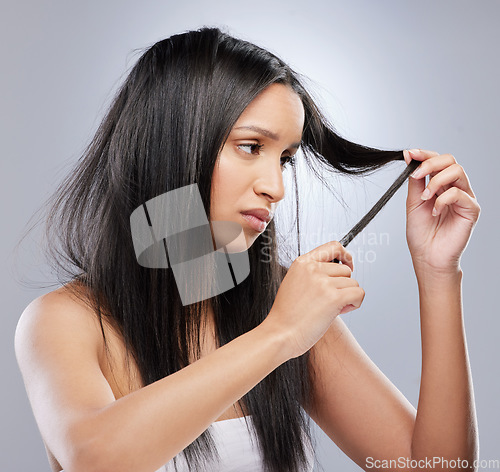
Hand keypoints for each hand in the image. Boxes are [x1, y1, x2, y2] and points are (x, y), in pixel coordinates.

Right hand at [263, 241, 364, 358]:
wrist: (280, 334)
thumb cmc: (286, 316)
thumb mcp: (293, 283)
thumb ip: (311, 274)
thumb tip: (334, 272)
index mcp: (302, 263)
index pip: (333, 246)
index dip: (345, 255)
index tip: (348, 263)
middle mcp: (313, 269)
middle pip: (345, 269)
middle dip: (343, 285)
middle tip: (331, 300)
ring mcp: (323, 282)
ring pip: (353, 283)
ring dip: (348, 296)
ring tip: (330, 308)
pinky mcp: (333, 298)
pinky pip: (359, 293)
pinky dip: (355, 303)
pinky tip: (341, 311)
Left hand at [403, 149, 480, 273]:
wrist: (427, 257)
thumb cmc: (421, 233)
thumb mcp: (413, 202)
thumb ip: (415, 182)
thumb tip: (409, 157)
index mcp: (440, 185)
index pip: (437, 161)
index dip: (424, 154)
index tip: (409, 154)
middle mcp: (455, 188)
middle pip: (450, 160)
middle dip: (430, 163)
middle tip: (416, 175)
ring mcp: (465, 198)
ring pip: (457, 171)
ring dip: (436, 181)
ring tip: (425, 197)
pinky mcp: (472, 209)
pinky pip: (459, 193)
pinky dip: (442, 200)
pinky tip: (435, 212)